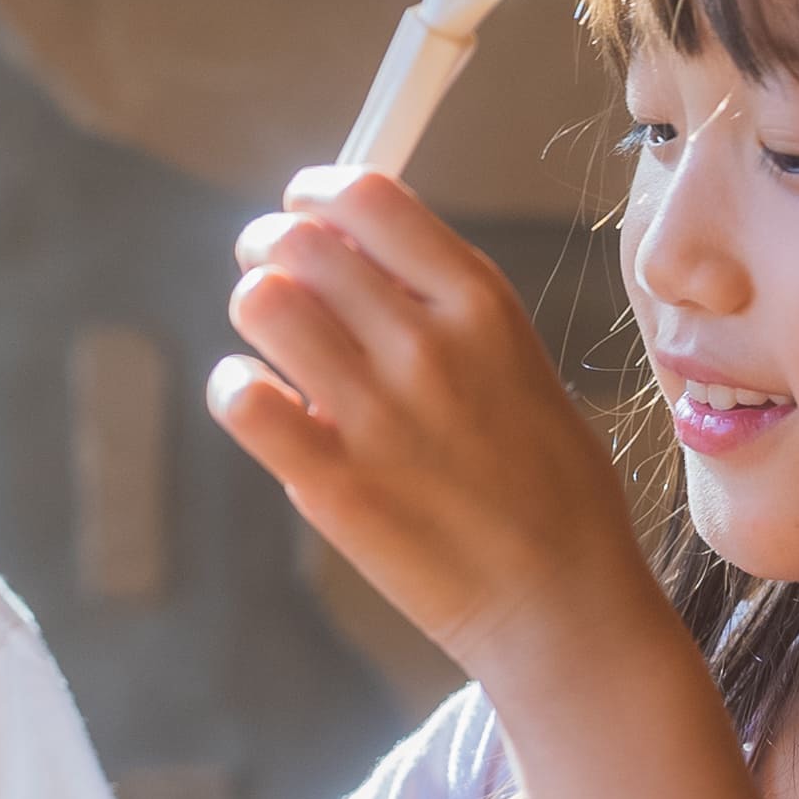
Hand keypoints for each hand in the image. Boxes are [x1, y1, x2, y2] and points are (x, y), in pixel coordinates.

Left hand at [209, 166, 658, 675]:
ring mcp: (377, 415)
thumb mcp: (523, 365)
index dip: (317, 193)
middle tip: (268, 269)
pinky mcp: (333, 482)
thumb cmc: (552, 489)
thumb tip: (359, 254)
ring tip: (273, 341)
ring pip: (262, 305)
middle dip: (268, 244)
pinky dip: (236, 389)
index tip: (303, 207)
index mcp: (482, 305)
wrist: (562, 606)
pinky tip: (260, 403)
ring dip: (254, 310)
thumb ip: (445, 308)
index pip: (370, 197)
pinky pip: (242, 399)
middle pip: (300, 242)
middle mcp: (427, 346)